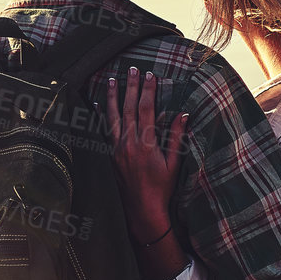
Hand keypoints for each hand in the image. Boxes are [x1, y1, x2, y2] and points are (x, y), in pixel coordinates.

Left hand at [107, 69, 188, 240]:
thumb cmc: (162, 188)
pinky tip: (98, 105)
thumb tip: (183, 115)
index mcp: (145, 144)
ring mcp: (117, 149)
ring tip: (111, 80)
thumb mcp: (174, 163)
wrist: (143, 210)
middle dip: (131, 87)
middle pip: (129, 108)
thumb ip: (176, 138)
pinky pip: (106, 130)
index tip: (151, 75)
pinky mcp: (111, 155)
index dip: (149, 91)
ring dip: (112, 96)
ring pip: (113, 117)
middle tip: (132, 69)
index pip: (147, 110)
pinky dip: (102, 115)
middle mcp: (128, 143)